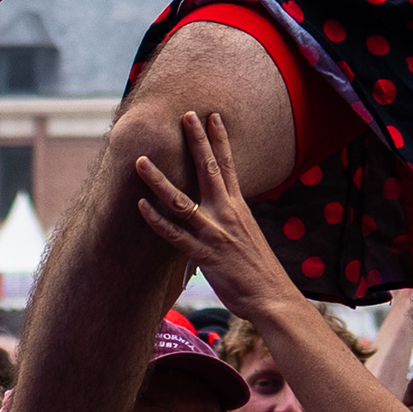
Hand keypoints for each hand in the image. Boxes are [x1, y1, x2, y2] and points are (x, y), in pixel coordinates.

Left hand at [130, 109, 303, 318]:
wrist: (272, 296)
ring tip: (140, 160)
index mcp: (239, 208)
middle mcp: (227, 213)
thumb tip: (220, 213)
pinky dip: (156, 220)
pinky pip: (174, 234)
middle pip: (209, 170)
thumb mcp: (249, 236)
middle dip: (196, 141)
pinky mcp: (204, 254)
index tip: (213, 117)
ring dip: (158, 179)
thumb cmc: (259, 270)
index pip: (230, 165)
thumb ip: (232, 221)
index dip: (220, 139)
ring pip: (180, 200)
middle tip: (185, 115)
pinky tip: (140, 206)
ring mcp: (214, 233)